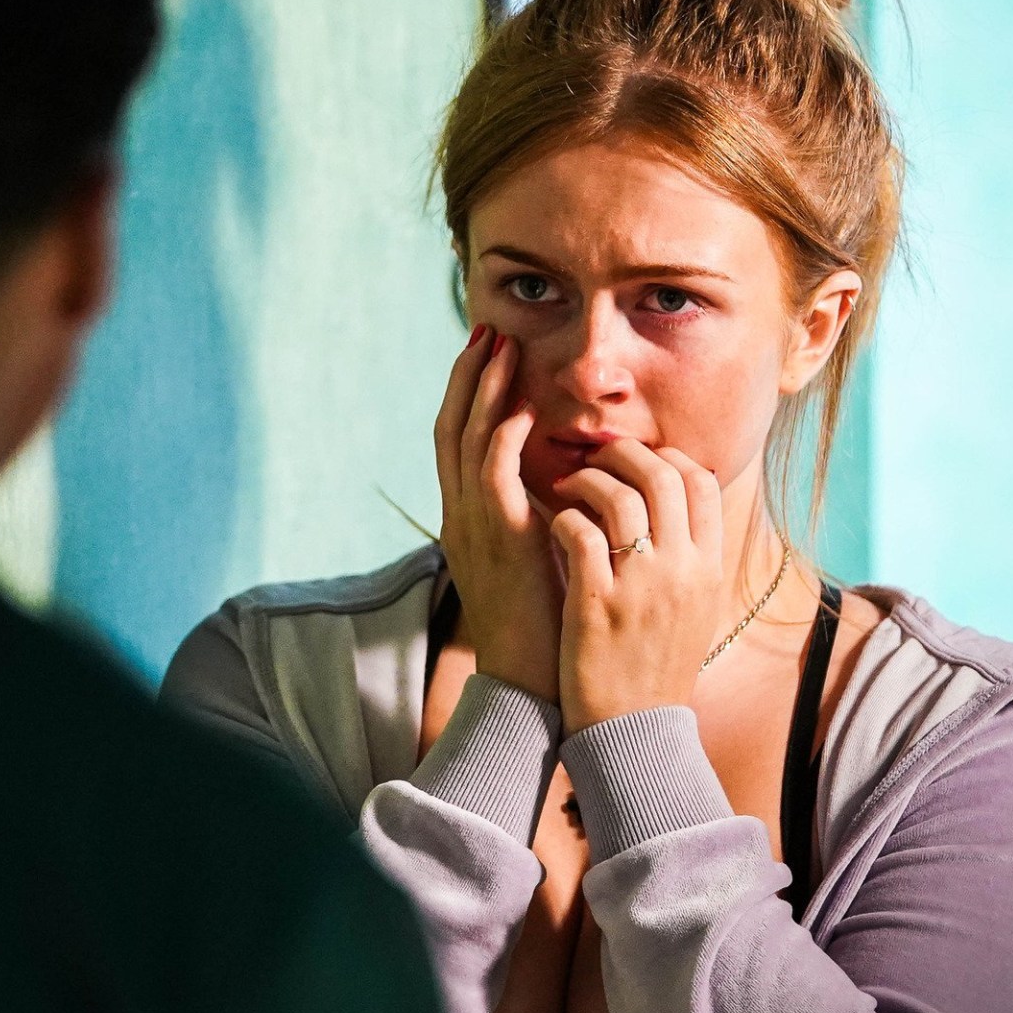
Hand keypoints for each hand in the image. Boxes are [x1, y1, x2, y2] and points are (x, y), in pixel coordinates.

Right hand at [435, 326, 560, 701]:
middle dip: (469, 377)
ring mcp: (474, 528)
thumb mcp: (535, 558)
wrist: (531, 681)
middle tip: (487, 330)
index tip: (488, 351)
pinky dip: (502, 437)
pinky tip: (522, 409)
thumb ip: (538, 516)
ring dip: (484, 392)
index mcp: (467, 519)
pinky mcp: (499, 543)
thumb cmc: (545, 622)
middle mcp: (460, 516)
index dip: (469, 393)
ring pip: (465, 442)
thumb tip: (562, 481)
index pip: (457, 440)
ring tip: (502, 348)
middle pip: (450, 428)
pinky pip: (491, 478)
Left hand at [549, 440, 723, 734]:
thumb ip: (691, 556)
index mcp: (708, 568)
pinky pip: (581, 533)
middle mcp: (682, 572)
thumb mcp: (695, 609)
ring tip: (568, 488)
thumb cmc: (655, 665)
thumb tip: (680, 501)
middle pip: (661, 477)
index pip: (700, 482)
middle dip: (623, 454)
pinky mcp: (597, 604)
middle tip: (594, 458)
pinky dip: (565, 517)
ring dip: (588, 481)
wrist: (633, 729)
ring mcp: (641, 588)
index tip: (637, 458)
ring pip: (619, 497)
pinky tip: (556, 523)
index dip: (666, 456)